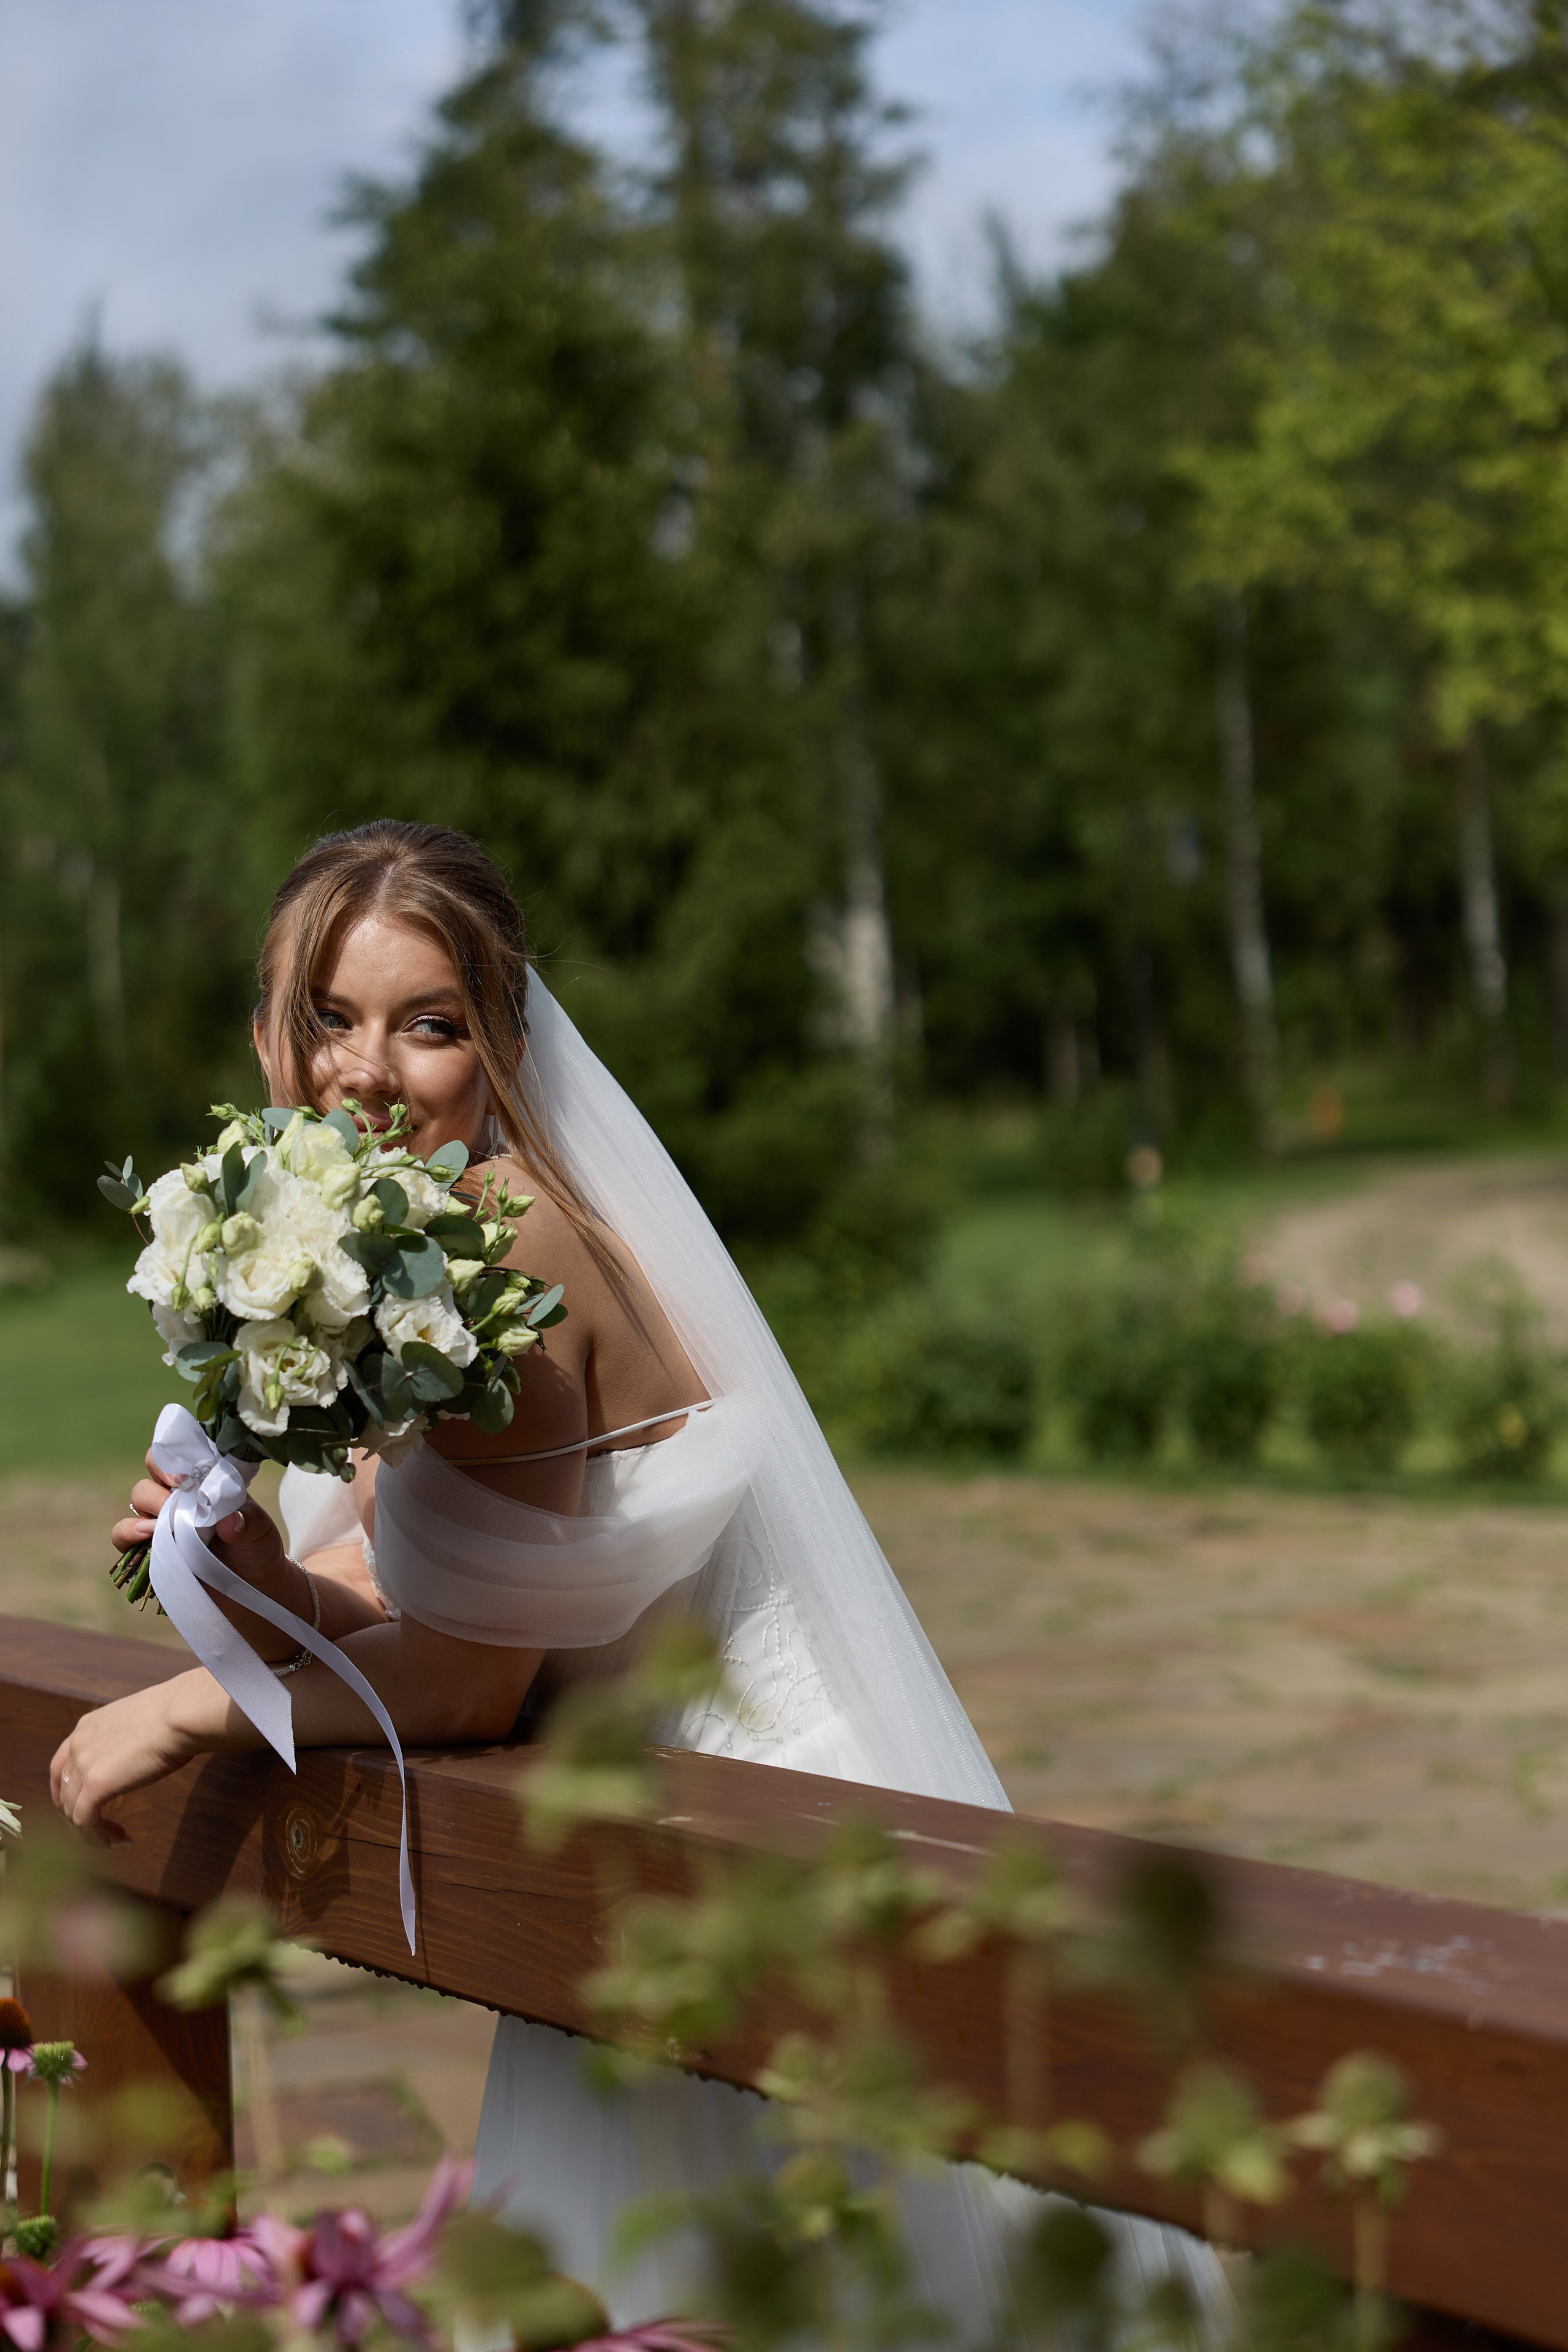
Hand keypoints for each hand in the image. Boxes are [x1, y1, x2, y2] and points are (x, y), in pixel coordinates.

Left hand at [50, 1682, 200, 1841]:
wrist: (180, 1715)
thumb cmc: (174, 1717)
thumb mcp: (137, 1724)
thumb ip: (124, 1740)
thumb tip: (136, 1754)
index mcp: (86, 1727)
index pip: (63, 1767)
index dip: (71, 1793)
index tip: (91, 1807)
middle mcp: (77, 1745)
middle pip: (63, 1792)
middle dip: (79, 1815)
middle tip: (103, 1828)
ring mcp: (83, 1765)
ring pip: (73, 1811)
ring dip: (92, 1829)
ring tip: (117, 1838)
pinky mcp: (95, 1785)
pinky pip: (85, 1821)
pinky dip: (97, 1836)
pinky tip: (116, 1841)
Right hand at [114, 1445, 252, 1553]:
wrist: (252, 1583)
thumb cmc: (256, 1546)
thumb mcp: (260, 1530)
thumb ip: (249, 1521)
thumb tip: (229, 1521)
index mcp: (203, 1480)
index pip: (178, 1454)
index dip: (174, 1459)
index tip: (184, 1478)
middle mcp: (178, 1495)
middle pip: (153, 1472)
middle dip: (160, 1485)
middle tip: (175, 1502)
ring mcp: (162, 1520)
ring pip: (137, 1499)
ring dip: (146, 1508)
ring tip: (161, 1525)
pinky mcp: (150, 1548)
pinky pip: (123, 1534)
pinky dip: (128, 1533)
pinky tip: (146, 1537)